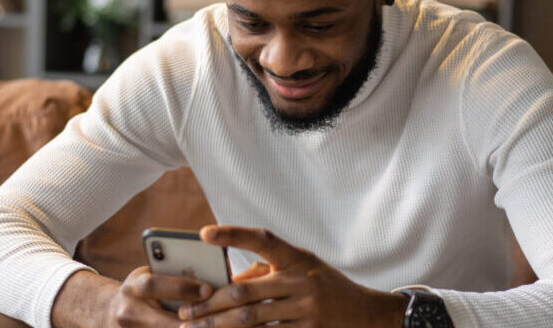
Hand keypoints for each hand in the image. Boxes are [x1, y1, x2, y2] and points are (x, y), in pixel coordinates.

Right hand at [52, 262, 270, 327]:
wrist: (106, 313)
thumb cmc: (141, 289)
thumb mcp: (151, 274)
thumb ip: (175, 274)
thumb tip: (214, 270)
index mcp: (133, 288)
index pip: (153, 286)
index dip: (181, 287)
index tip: (208, 288)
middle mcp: (129, 314)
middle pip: (166, 322)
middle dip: (198, 320)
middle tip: (228, 317)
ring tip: (229, 326)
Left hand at [178, 225, 408, 327]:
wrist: (366, 314)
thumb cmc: (326, 286)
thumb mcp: (302, 268)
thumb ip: (266, 272)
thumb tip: (227, 283)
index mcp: (297, 258)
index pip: (262, 240)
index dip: (233, 235)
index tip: (204, 233)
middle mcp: (301, 282)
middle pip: (245, 292)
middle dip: (210, 304)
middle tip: (186, 312)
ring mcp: (306, 311)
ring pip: (251, 320)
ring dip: (218, 327)